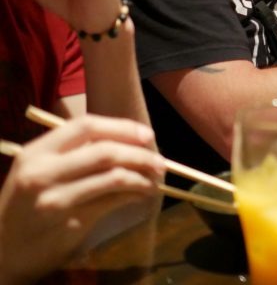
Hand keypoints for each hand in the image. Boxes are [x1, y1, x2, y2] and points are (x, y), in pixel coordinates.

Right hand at [0, 115, 163, 283]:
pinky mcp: (69, 223)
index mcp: (36, 153)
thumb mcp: (38, 171)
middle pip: (105, 152)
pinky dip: (133, 195)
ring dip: (142, 176)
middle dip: (140, 154)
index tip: (147, 134)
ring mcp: (56, 200)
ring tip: (156, 179)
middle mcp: (43, 173)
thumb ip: (72, 154)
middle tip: (161, 161)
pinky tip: (141, 195)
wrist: (1, 251)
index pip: (86, 125)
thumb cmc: (25, 206)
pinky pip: (111, 202)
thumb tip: (127, 141)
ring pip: (113, 178)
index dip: (122, 127)